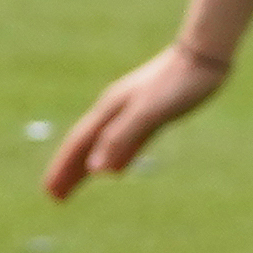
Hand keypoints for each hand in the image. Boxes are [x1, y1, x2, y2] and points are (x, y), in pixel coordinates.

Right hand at [41, 42, 227, 197]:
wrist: (202, 56)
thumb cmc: (176, 83)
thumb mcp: (148, 113)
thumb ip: (121, 139)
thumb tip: (94, 170)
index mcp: (109, 110)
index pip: (79, 145)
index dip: (63, 168)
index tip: (49, 192)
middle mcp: (115, 111)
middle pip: (85, 146)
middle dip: (68, 170)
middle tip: (54, 196)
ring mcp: (132, 112)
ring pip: (103, 145)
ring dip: (88, 166)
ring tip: (77, 184)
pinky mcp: (151, 115)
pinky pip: (125, 144)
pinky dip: (115, 159)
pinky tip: (117, 170)